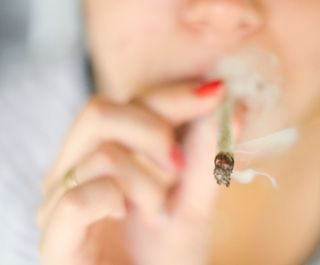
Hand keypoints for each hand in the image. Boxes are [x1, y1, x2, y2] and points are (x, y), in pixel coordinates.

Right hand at [37, 82, 224, 264]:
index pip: (128, 103)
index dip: (171, 94)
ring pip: (100, 156)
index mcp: (103, 153)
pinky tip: (125, 218)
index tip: (216, 92)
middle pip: (99, 112)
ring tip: (160, 212)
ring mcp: (57, 202)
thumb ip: (208, 153)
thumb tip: (230, 102)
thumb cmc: (169, 253)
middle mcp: (74, 169)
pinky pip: (79, 199)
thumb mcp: (195, 198)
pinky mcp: (54, 239)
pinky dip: (114, 204)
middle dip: (153, 131)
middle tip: (178, 166)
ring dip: (147, 185)